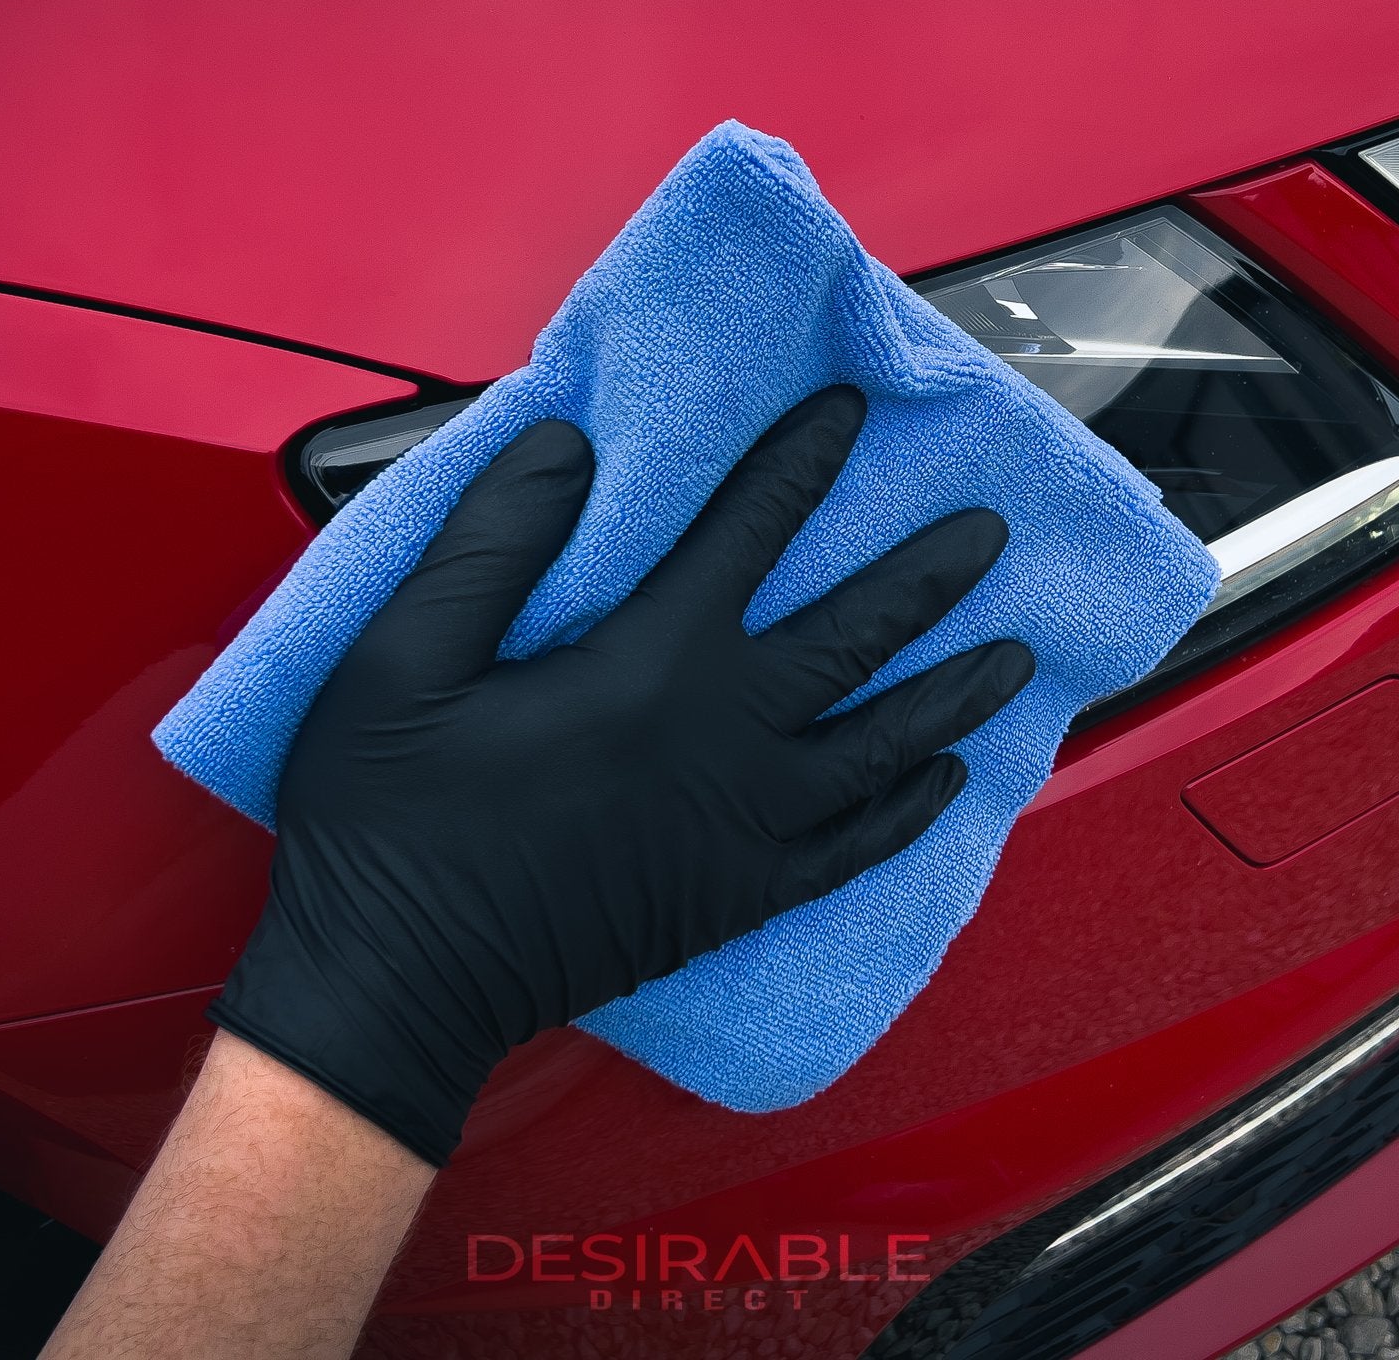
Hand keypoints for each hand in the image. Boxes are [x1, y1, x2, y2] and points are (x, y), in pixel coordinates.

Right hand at [212, 385, 1033, 1165]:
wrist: (396, 988)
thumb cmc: (387, 820)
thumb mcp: (401, 658)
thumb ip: (493, 540)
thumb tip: (567, 444)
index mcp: (647, 665)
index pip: (747, 533)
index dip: (799, 462)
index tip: (847, 410)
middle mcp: (722, 739)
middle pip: (855, 636)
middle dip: (926, 575)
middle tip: (988, 531)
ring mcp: (744, 825)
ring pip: (885, 743)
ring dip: (952, 690)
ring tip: (1011, 655)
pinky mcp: (740, 896)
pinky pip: (857, 849)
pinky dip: (912, 811)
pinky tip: (950, 782)